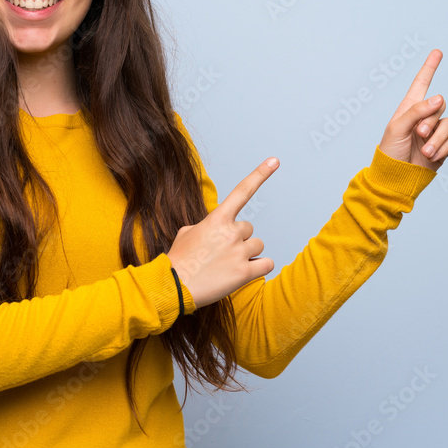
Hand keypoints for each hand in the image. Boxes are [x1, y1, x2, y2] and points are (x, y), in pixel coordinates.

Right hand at [166, 158, 278, 307]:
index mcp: (217, 219)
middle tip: (221, 253)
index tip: (274, 161)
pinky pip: (267, 264)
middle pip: (250, 229)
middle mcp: (231, 232)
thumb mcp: (187, 233)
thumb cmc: (178, 260)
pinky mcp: (245, 273)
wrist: (173, 286)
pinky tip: (241, 274)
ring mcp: (239, 252)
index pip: (242, 191)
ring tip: (227, 265)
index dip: (260, 174)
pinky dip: (259, 268)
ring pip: (258, 246)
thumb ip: (207, 226)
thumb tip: (214, 229)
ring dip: (248, 255)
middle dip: (239, 239)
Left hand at [378, 48, 447, 170]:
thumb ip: (417, 111)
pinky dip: (443, 149)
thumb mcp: (398, 128)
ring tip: (425, 150)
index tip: (437, 52)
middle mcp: (424, 117)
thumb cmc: (391, 152)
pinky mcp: (443, 147)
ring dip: (437, 138)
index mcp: (409, 109)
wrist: (397, 178)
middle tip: (419, 133)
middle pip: (440, 106)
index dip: (429, 67)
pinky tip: (432, 157)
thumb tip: (439, 98)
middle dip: (431, 120)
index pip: (421, 84)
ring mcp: (434, 132)